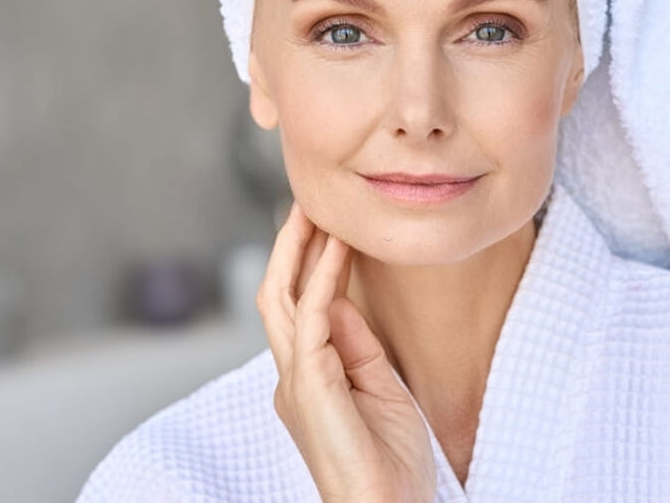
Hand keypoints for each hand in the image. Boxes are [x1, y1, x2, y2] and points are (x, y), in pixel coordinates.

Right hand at [256, 202, 434, 502]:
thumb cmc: (389, 466)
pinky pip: (313, 319)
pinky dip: (324, 278)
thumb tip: (340, 296)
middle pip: (280, 294)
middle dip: (292, 245)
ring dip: (299, 250)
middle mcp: (291, 376)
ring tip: (316, 209)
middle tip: (309, 201)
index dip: (313, 264)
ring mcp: (295, 380)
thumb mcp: (380, 390)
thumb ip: (357, 345)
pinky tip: (337, 246)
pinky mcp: (309, 385)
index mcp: (306, 379)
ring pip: (283, 298)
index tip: (329, 225)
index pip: (303, 308)